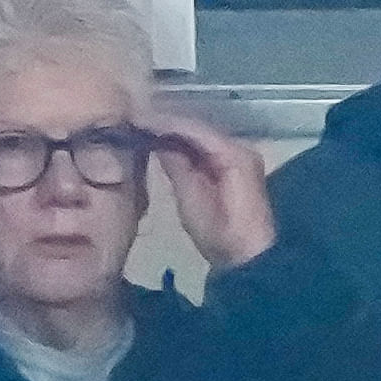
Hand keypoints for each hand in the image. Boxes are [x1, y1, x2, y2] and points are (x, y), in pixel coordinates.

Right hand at [145, 112, 276, 270]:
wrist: (249, 261)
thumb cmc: (221, 236)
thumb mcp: (194, 203)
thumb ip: (177, 167)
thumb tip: (157, 141)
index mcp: (234, 155)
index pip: (193, 128)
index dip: (162, 122)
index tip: (132, 118)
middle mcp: (239, 148)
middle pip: (196, 129)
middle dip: (164, 124)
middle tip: (130, 121)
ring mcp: (237, 158)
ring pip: (198, 137)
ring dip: (170, 133)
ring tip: (138, 129)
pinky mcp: (231, 169)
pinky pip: (202, 150)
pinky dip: (180, 146)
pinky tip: (158, 144)